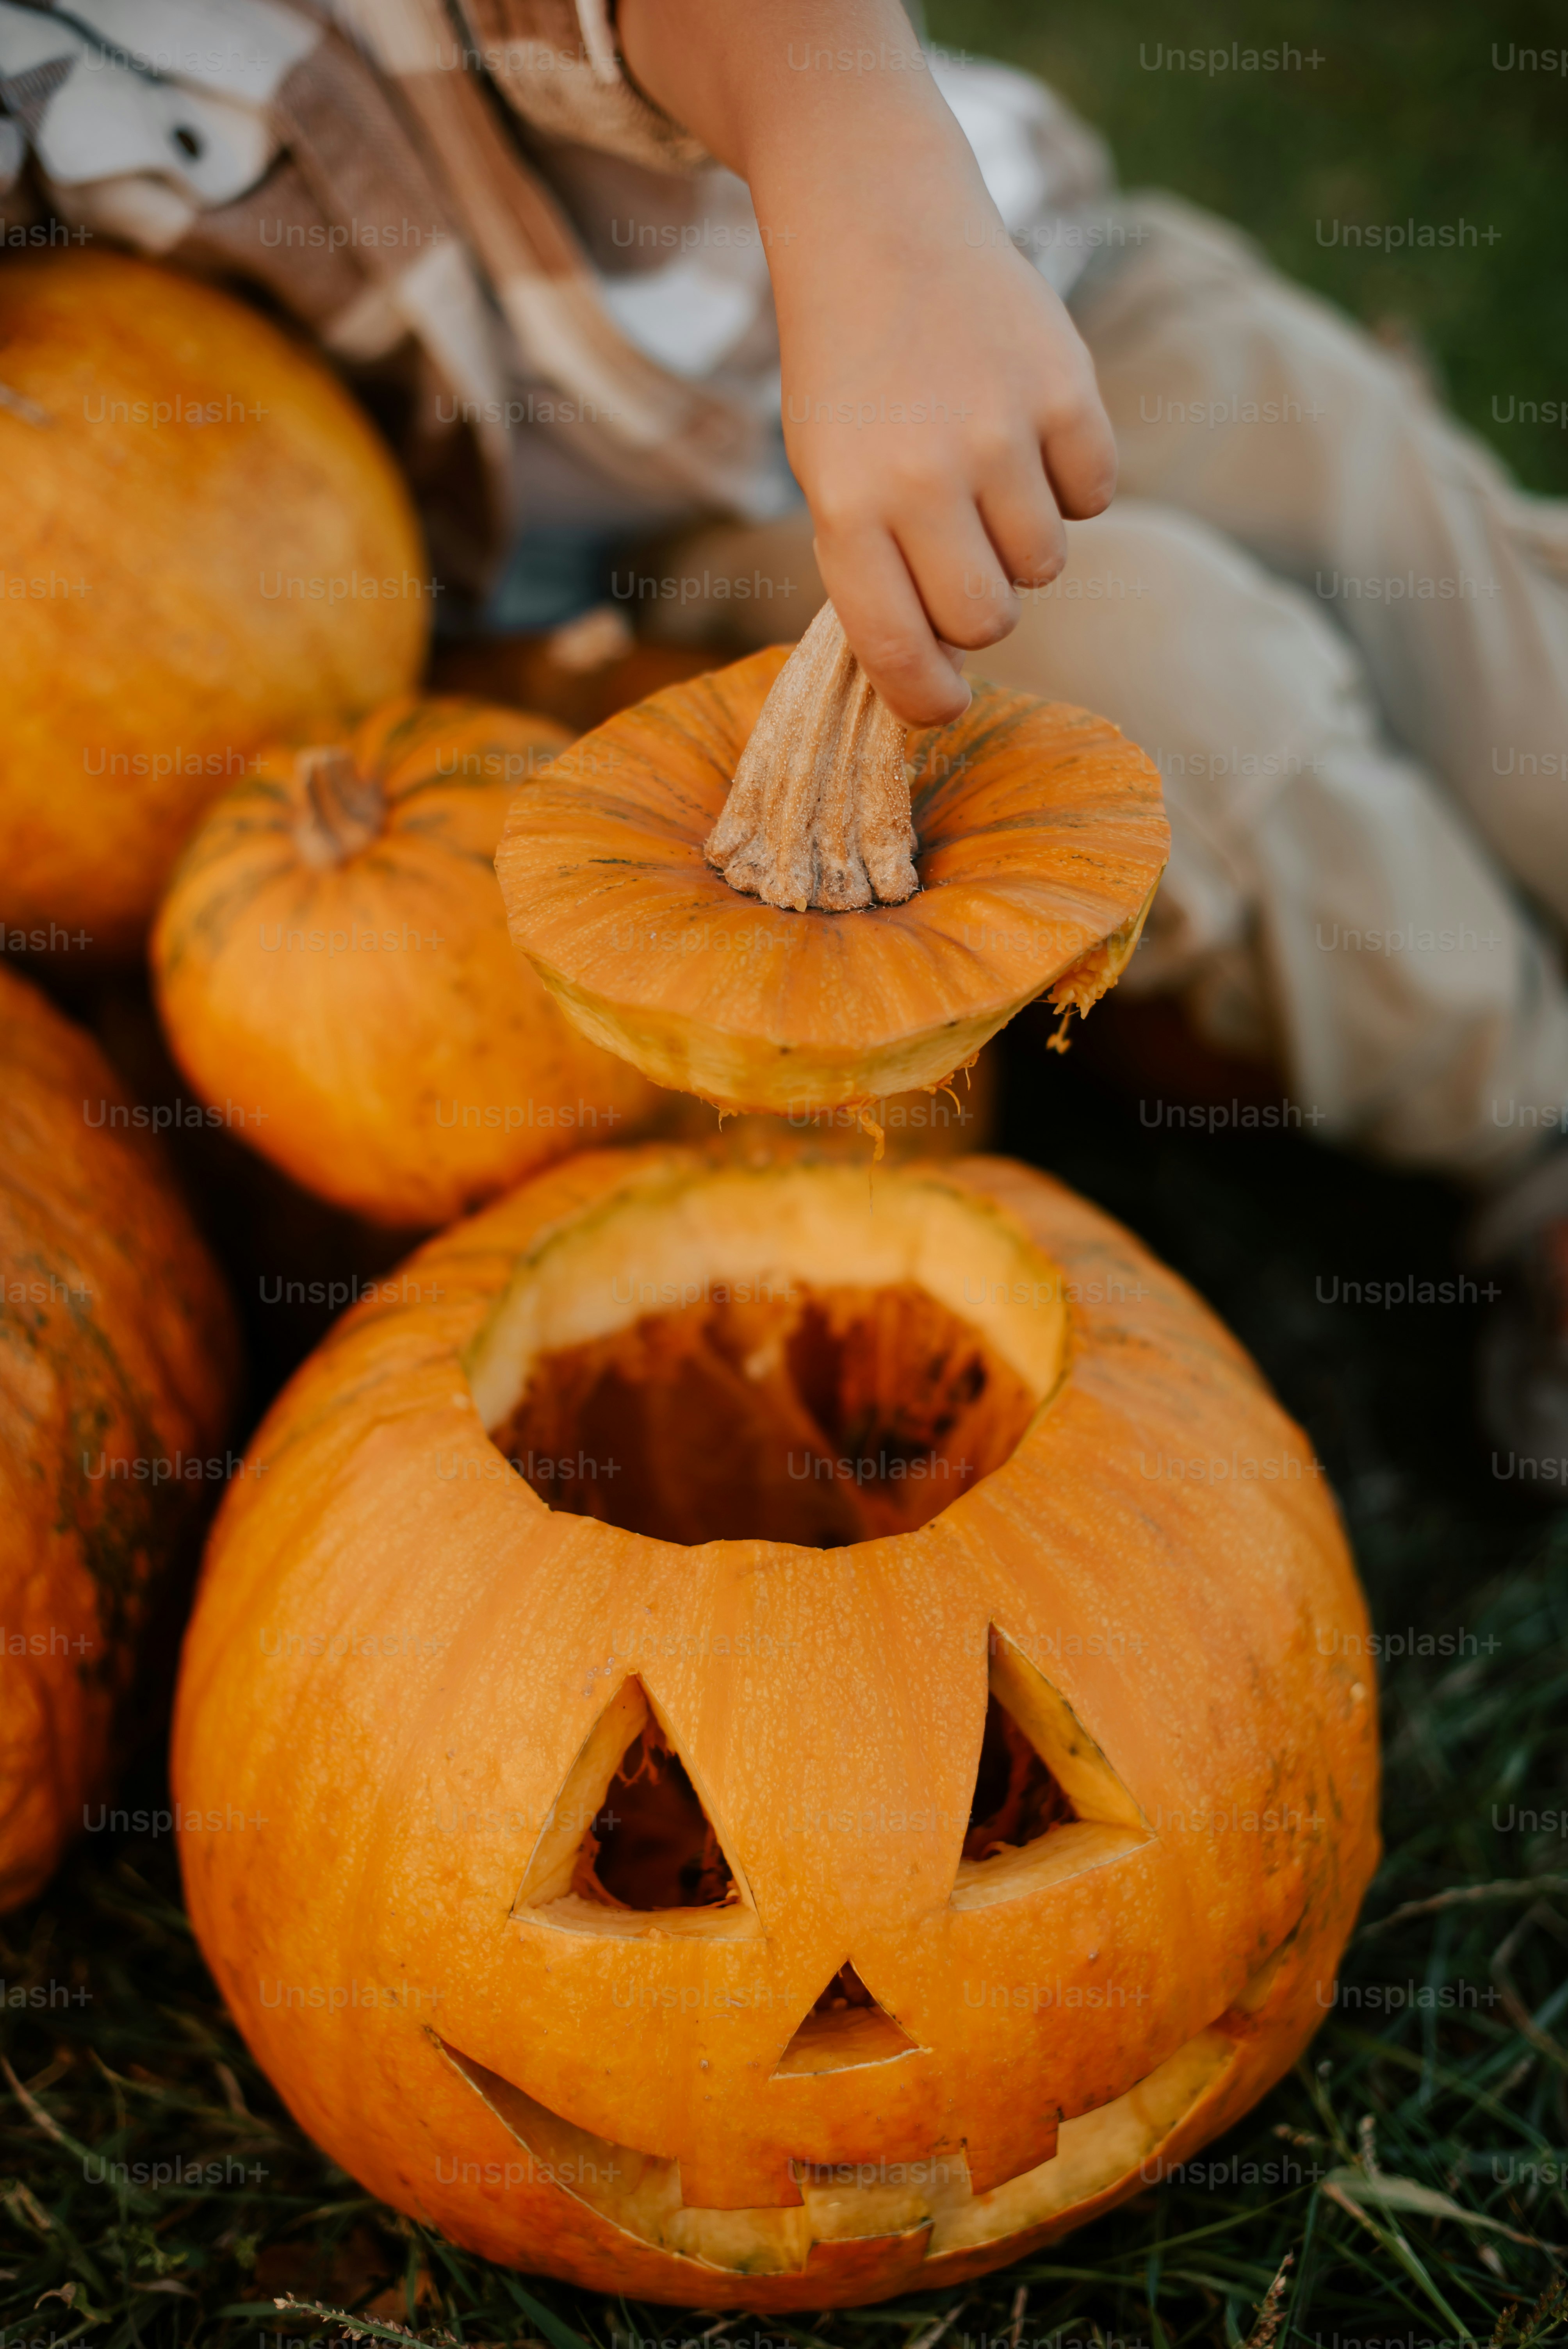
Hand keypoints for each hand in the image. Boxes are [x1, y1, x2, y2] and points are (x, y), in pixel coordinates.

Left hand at [770, 177, 1114, 724]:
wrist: (881, 228)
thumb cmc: (852, 379)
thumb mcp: (829, 477)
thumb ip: (874, 573)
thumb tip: (931, 676)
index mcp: (848, 507)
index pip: (900, 650)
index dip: (926, 700)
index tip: (940, 704)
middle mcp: (923, 476)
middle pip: (987, 620)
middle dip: (977, 609)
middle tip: (957, 553)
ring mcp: (1000, 431)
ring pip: (1043, 566)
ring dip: (1021, 541)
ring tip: (985, 474)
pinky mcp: (1067, 389)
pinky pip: (1095, 497)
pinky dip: (1070, 481)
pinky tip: (1027, 430)